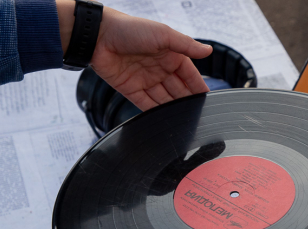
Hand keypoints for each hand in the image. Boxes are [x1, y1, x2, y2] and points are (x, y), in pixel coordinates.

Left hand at [57, 1, 211, 110]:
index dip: (199, 87)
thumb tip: (208, 50)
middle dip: (187, 101)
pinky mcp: (131, 90)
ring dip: (173, 109)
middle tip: (197, 114)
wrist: (99, 35)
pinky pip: (147, 105)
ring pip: (165, 100)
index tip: (208, 100)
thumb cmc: (131, 29)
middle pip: (179, 90)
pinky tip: (165, 120)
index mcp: (170, 55)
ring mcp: (146, 80)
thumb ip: (186, 44)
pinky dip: (156, 113)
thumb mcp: (164, 34)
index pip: (190, 75)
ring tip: (184, 121)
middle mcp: (160, 69)